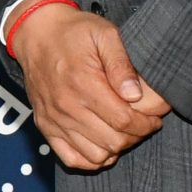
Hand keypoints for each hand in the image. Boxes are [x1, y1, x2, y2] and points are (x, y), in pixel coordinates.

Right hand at [12, 5, 171, 170]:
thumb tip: (135, 94)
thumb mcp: (105, 35)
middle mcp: (67, 107)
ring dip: (117, 147)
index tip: (155, 117)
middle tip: (143, 122)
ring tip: (124, 130)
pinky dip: (91, 159)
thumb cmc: (74, 32)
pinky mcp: (45, 126)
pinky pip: (71, 158)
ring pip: (96, 155)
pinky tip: (102, 143)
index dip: (147, 123)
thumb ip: (122, 64)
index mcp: (84, 84)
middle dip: (137, 135)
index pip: (125, 121)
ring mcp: (54, 119)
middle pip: (114, 141)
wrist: (36, 33)